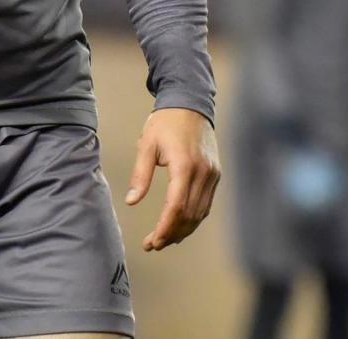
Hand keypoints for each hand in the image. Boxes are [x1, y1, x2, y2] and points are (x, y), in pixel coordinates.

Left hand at [124, 108, 220, 251]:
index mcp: (184, 165)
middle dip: (171, 233)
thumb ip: (140, 175)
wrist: (191, 103)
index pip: (176, 207)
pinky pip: (206, 204)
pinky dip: (193, 218)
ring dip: (183, 230)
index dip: (165, 228)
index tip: (152, 241)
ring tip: (164, 239)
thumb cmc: (165, 122)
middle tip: (153, 244)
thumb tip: (131, 202)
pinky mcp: (216, 174)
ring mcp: (212, 175)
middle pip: (190, 215)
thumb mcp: (147, 144)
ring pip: (200, 213)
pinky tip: (179, 225)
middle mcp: (203, 173)